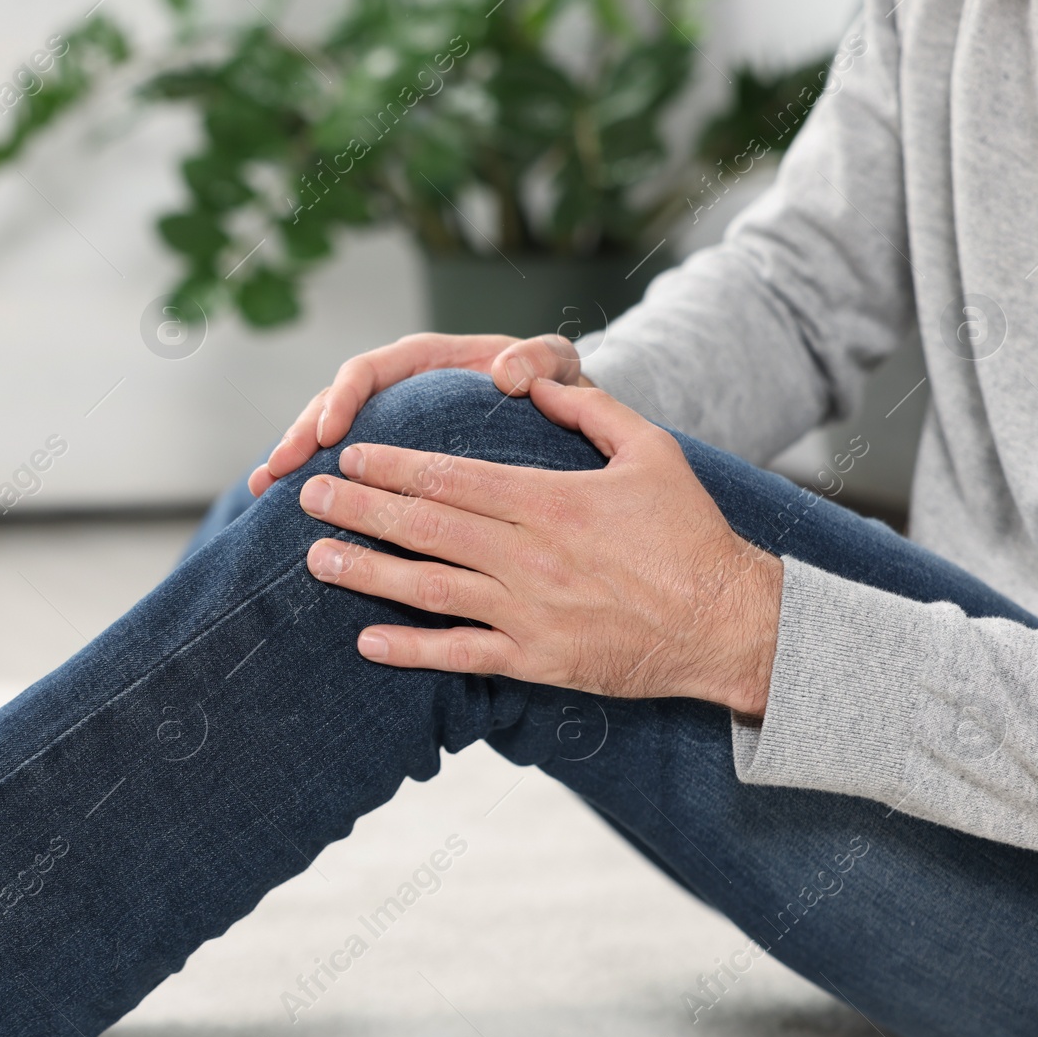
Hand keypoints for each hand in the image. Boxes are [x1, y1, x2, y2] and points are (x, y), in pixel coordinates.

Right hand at [249, 331, 587, 496]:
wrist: (554, 413)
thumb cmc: (552, 385)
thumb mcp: (556, 364)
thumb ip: (540, 360)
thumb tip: (508, 372)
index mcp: (427, 359)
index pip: (370, 371)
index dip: (343, 400)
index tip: (328, 434)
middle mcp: (398, 386)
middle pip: (333, 403)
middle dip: (300, 434)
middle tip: (277, 470)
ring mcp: (388, 420)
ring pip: (325, 434)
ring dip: (292, 458)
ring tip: (262, 490)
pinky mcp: (387, 455)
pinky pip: (344, 465)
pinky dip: (312, 479)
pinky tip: (281, 509)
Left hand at [296, 380, 783, 716]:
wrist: (728, 624)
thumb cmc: (690, 534)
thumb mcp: (650, 450)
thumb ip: (589, 407)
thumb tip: (532, 376)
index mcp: (551, 502)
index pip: (451, 478)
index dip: (392, 465)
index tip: (349, 453)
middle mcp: (529, 556)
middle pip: (425, 526)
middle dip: (360, 508)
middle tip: (309, 496)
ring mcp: (528, 612)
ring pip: (428, 588)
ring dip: (365, 571)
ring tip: (316, 558)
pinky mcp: (536, 661)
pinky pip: (460, 655)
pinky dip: (410, 648)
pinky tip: (366, 640)